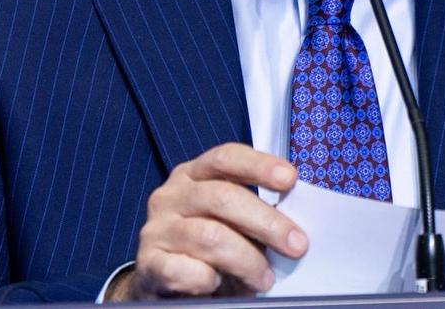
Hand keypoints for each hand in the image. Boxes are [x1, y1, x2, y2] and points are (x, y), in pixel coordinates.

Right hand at [107, 143, 307, 300]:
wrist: (165, 285)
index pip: (225, 158)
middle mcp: (170, 196)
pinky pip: (185, 270)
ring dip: (246, 260)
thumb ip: (254, 213)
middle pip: (222, 197)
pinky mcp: (148, 263)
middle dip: (266, 221)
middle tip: (296, 244)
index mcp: (192, 175)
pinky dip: (209, 279)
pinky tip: (216, 284)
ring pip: (210, 236)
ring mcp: (156, 229)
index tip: (290, 179)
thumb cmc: (208, 249)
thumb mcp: (230, 222)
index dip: (259, 165)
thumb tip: (294, 224)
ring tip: (264, 278)